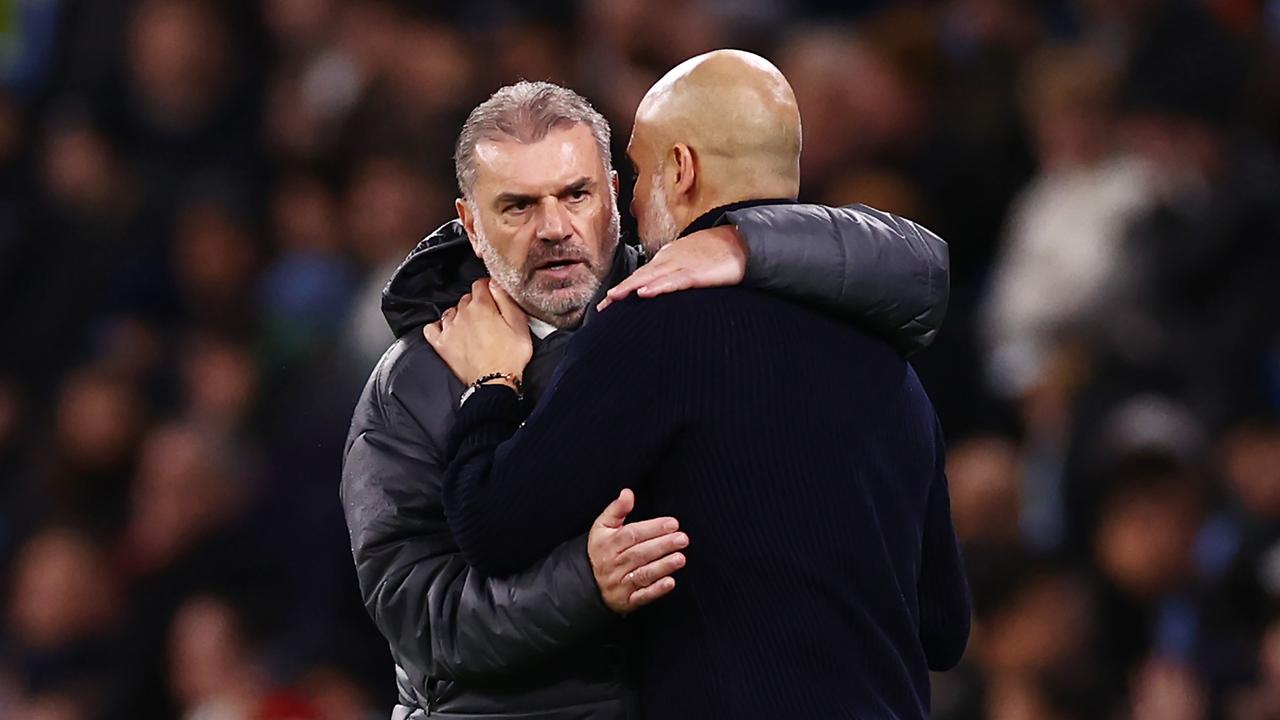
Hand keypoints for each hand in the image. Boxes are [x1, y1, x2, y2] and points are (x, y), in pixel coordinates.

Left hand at [424, 279, 531, 385]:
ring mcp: (449, 329)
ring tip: (472, 325)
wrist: (494, 382)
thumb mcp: (519, 323)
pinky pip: (431, 328)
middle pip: (466, 298)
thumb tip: (495, 283)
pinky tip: (448, 330)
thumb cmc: (509, 357)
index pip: (480, 284)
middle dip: (477, 302)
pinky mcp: (441, 344)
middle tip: (489, 315)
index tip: (494, 295)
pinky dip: (438, 327)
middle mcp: (462, 314)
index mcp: (481, 305)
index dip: (489, 287)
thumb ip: (506, 299)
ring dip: (460, 314)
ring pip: (451, 311)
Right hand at [588, 489, 687, 613]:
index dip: (653, 528)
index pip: (631, 535)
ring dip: (663, 566)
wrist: (586, 583)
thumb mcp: (602, 527)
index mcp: (607, 544)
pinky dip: (656, 590)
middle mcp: (613, 564)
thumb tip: (627, 493)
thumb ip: (617, 509)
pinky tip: (670, 582)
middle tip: (682, 539)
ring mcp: (619, 584)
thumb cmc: (601, 550)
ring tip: (681, 558)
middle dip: (662, 545)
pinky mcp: (626, 601)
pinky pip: (641, 596)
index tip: (673, 523)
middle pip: (639, 554)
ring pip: (642, 574)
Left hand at [597, 225, 747, 310]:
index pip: (641, 275)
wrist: (741, 242)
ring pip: (652, 277)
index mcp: (668, 258)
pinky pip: (674, 281)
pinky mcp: (696, 273)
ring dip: (631, 287)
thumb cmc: (717, 253)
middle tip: (603, 305)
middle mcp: (670, 260)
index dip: (624, 288)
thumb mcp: (691, 262)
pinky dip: (658, 287)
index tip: (608, 301)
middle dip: (620, 290)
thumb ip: (675, 274)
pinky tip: (645, 293)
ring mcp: (682, 265)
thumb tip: (660, 288)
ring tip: (615, 297)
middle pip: (640, 276)